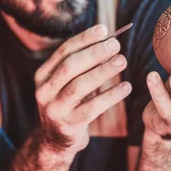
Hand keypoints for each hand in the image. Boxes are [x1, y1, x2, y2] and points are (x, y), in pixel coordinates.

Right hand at [33, 24, 131, 154]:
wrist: (55, 141)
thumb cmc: (68, 103)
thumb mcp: (67, 83)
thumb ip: (81, 64)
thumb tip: (108, 38)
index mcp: (43, 75)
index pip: (64, 51)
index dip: (84, 39)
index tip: (104, 29)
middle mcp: (44, 90)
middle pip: (70, 66)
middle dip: (94, 53)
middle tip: (115, 44)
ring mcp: (54, 109)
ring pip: (80, 86)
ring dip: (103, 71)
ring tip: (122, 61)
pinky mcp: (68, 125)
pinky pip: (92, 108)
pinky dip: (111, 96)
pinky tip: (126, 87)